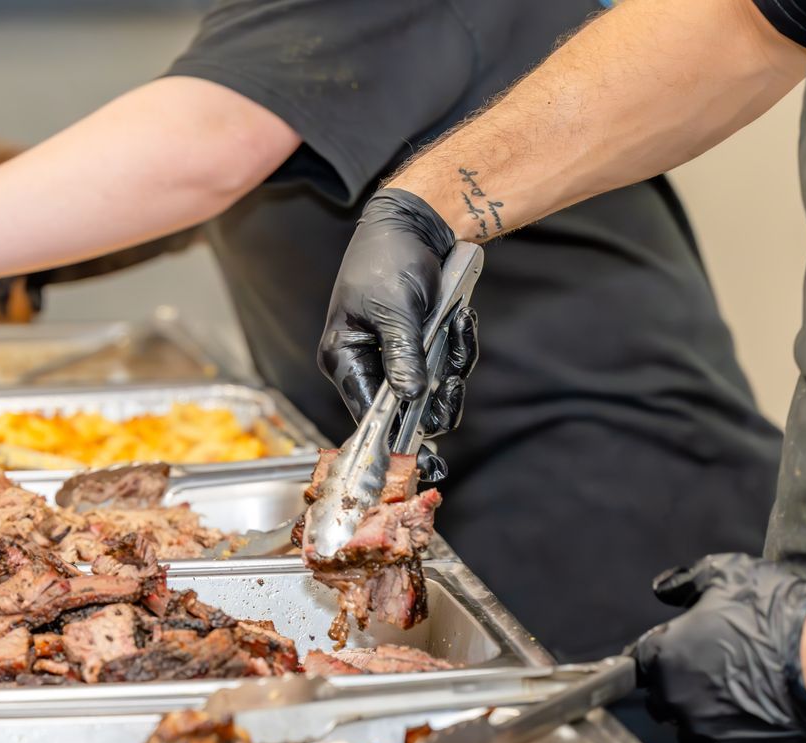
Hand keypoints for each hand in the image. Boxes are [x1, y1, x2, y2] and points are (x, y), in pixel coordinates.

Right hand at [318, 189, 476, 436]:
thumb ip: (403, 356)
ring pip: (432, 389)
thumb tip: (411, 399)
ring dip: (453, 365)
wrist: (419, 220)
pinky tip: (462, 319)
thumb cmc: (390, 258)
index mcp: (344, 355)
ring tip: (457, 326)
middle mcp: (367, 362)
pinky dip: (459, 346)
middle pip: (404, 408)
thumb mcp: (395, 310)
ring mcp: (397, 354)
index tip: (422, 459)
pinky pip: (446, 365)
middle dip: (435, 396)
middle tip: (453, 386)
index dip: (394, 436)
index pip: (367, 411)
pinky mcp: (422, 344)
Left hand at [632, 553, 805, 742]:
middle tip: (713, 673)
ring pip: (689, 733)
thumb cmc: (775, 610)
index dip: (661, 654)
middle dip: (678, 688)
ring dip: (703, 720)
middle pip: (661, 701)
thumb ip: (684, 581)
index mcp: (664, 656)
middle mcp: (676, 698)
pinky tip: (751, 721)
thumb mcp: (726, 573)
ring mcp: (705, 731)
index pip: (641, 662)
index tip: (680, 651)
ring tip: (734, 698)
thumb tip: (662, 589)